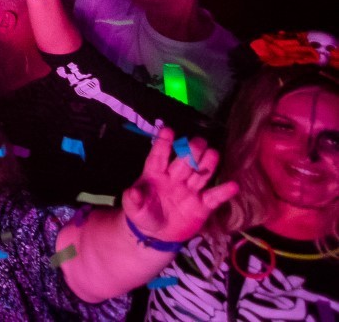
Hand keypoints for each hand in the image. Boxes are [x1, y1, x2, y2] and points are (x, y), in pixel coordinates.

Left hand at [122, 128, 237, 247]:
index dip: (163, 144)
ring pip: (200, 175)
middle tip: (199, 141)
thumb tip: (132, 192)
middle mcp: (175, 178)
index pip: (159, 157)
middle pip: (184, 162)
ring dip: (207, 165)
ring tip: (213, 153)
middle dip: (191, 152)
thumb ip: (133, 200)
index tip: (168, 130)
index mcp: (155, 174)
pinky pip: (214, 198)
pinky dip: (223, 192)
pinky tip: (233, 185)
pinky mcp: (202, 206)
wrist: (157, 234)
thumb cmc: (143, 213)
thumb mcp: (133, 208)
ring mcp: (190, 191)